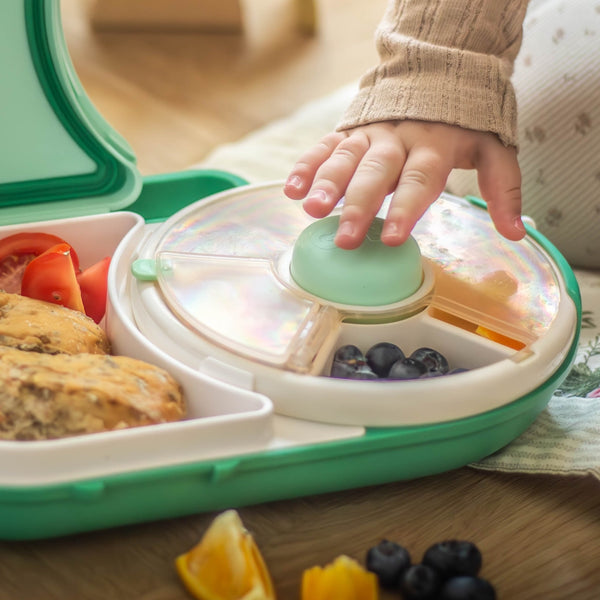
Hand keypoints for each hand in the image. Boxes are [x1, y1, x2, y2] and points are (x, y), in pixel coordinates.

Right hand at [283, 120, 524, 248]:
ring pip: (344, 158)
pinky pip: (324, 147)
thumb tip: (515, 235)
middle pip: (376, 173)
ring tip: (310, 210)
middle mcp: (398, 139)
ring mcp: (369, 134)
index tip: (391, 238)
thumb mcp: (494, 149)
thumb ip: (503, 189)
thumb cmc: (463, 125)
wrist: (436, 75)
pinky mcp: (349, 131)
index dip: (405, 209)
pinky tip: (292, 190)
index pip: (420, 180)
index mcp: (434, 146)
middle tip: (344, 238)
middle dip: (358, 205)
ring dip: (326, 184)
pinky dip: (306, 166)